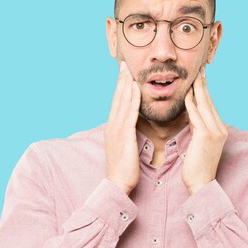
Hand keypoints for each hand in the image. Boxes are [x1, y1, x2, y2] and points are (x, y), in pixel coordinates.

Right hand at [104, 61, 141, 194]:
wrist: (117, 183)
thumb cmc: (123, 169)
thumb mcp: (124, 148)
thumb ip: (127, 135)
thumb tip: (131, 127)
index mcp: (112, 128)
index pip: (116, 103)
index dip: (120, 87)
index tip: (124, 74)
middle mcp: (112, 125)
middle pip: (117, 98)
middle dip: (121, 80)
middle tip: (124, 64)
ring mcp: (116, 129)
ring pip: (122, 102)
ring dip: (126, 85)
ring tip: (129, 70)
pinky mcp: (124, 135)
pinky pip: (129, 113)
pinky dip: (132, 99)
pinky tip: (135, 89)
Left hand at [182, 66, 228, 194]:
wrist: (201, 184)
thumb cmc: (196, 167)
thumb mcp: (198, 143)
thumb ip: (198, 128)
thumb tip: (192, 114)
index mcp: (219, 130)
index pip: (210, 106)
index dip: (205, 91)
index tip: (200, 78)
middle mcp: (220, 129)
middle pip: (209, 102)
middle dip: (203, 85)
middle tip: (199, 69)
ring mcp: (215, 132)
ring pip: (205, 106)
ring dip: (198, 89)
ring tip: (193, 75)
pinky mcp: (206, 136)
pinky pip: (197, 116)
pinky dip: (192, 104)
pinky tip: (186, 94)